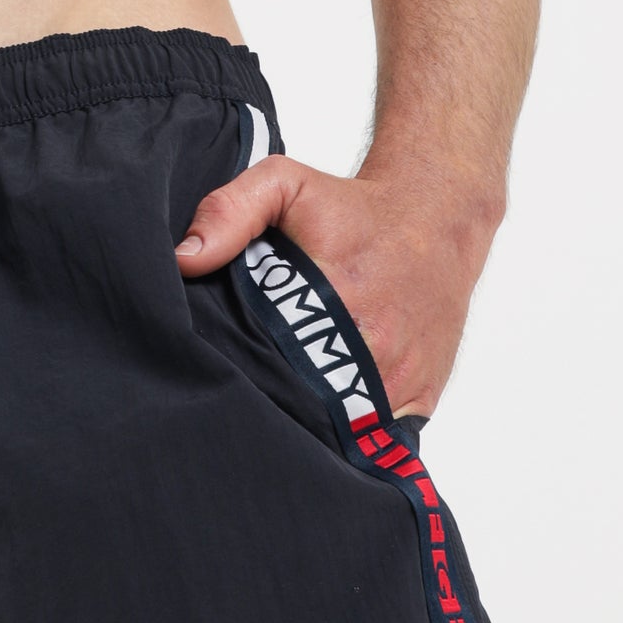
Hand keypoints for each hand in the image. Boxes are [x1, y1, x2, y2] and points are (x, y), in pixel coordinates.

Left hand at [173, 153, 498, 419]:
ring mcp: (400, 378)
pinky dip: (352, 434)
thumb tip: (186, 258)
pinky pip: (379, 436)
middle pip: (301, 406)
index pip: (267, 365)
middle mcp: (372, 345)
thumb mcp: (284, 186)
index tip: (223, 371)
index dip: (241, 374)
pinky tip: (328, 416)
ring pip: (340, 431)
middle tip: (247, 394)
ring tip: (282, 407)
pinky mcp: (421, 397)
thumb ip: (229, 213)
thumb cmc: (353, 208)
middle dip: (271, 403)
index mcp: (332, 299)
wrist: (437, 220)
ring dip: (311, 426)